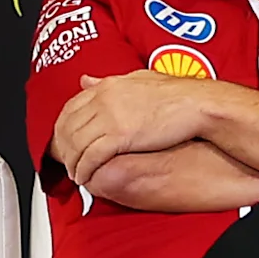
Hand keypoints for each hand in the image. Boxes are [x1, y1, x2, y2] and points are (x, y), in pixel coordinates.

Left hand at [51, 71, 205, 182]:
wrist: (196, 103)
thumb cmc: (175, 93)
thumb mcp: (136, 78)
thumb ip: (107, 81)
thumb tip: (85, 80)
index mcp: (106, 86)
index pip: (70, 107)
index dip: (63, 128)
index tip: (64, 141)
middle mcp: (103, 100)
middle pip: (67, 127)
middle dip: (62, 149)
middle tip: (65, 162)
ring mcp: (109, 118)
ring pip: (75, 144)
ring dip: (71, 163)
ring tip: (75, 174)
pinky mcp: (119, 137)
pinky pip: (91, 157)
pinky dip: (84, 170)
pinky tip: (85, 179)